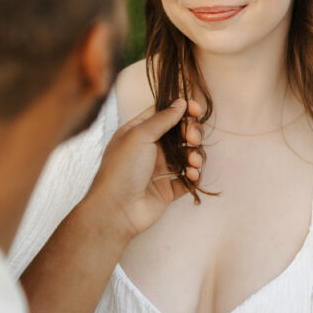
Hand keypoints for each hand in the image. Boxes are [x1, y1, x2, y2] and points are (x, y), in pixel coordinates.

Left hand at [87, 99, 202, 240]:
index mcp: (138, 132)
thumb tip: (180, 102)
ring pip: (187, 155)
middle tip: (192, 138)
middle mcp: (150, 149)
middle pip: (180, 133)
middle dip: (192, 132)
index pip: (164, 114)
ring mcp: (159, 170)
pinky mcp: (168, 189)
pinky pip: (188, 179)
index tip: (195, 110)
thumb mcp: (139, 135)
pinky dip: (194, 175)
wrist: (116, 209)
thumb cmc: (121, 169)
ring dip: (196, 155)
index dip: (181, 110)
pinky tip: (192, 175)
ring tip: (193, 162)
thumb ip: (162, 118)